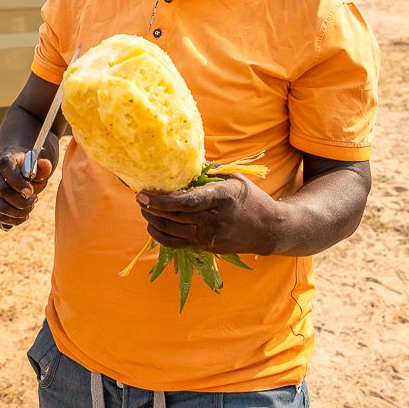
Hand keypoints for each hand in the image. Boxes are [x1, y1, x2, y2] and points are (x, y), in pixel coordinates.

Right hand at [0, 148, 52, 225]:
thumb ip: (43, 167)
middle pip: (2, 191)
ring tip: (29, 209)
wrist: (14, 166)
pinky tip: (21, 216)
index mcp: (4, 156)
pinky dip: (9, 219)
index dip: (19, 183)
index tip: (31, 191)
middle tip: (34, 201)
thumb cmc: (28, 167)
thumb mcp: (37, 164)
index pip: (6, 168)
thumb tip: (46, 165)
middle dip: (21, 201)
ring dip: (17, 213)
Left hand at [137, 175, 280, 254]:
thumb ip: (209, 171)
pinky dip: (160, 235)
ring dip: (153, 219)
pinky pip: (175, 244)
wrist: (268, 229)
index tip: (146, 192)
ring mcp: (209, 236)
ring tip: (144, 207)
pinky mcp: (205, 247)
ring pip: (171, 230)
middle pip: (174, 216)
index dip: (163, 199)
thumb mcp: (234, 178)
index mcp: (222, 197)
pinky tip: (152, 225)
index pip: (187, 202)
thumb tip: (183, 160)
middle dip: (152, 207)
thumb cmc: (250, 198)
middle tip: (140, 196)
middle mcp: (214, 219)